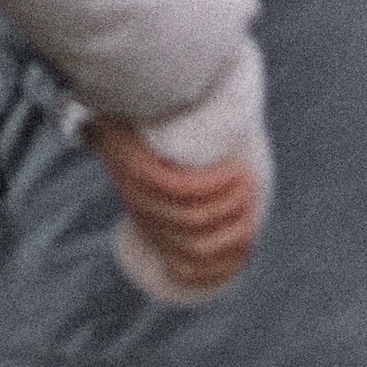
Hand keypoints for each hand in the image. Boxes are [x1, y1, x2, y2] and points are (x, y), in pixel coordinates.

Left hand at [90, 121, 259, 294]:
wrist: (114, 98)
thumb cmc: (145, 136)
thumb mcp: (157, 175)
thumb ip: (182, 192)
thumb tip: (222, 212)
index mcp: (149, 225)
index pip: (185, 268)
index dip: (220, 268)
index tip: (247, 247)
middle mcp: (143, 215)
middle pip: (197, 245)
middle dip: (235, 231)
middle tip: (253, 202)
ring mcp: (139, 194)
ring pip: (193, 218)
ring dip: (230, 203)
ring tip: (247, 182)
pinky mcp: (141, 170)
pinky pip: (182, 187)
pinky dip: (215, 183)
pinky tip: (234, 171)